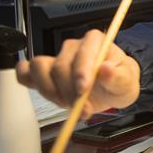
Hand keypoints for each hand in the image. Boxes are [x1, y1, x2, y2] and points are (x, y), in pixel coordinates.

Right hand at [16, 29, 140, 118]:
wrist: (110, 90)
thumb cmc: (118, 82)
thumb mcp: (127, 83)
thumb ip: (118, 77)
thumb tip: (106, 69)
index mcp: (95, 42)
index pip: (83, 52)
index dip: (80, 71)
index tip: (83, 90)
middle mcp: (73, 47)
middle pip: (60, 66)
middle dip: (69, 92)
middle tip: (83, 110)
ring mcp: (56, 58)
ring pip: (40, 69)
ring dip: (51, 92)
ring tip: (69, 106)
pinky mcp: (44, 72)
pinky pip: (25, 72)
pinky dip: (27, 82)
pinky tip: (43, 94)